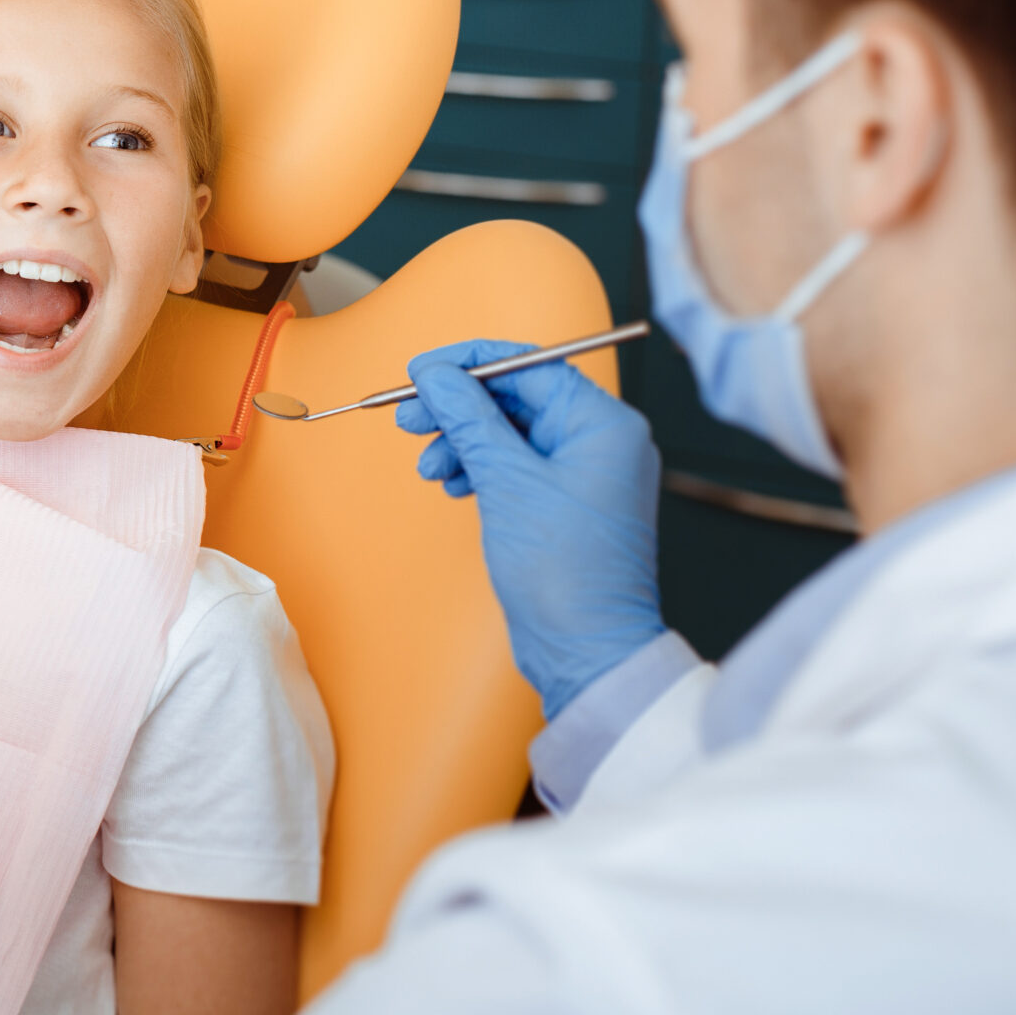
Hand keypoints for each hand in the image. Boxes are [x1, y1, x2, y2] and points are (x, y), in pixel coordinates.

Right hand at [396, 339, 664, 718]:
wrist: (586, 649)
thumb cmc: (566, 573)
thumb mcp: (506, 481)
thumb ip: (468, 418)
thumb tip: (437, 376)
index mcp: (604, 424)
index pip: (528, 366)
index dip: (467, 365)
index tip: (421, 372)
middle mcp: (601, 442)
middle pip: (516, 399)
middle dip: (458, 409)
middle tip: (411, 418)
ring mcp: (584, 475)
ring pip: (510, 434)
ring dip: (463, 442)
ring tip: (432, 466)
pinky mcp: (565, 504)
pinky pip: (517, 466)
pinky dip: (480, 469)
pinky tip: (456, 484)